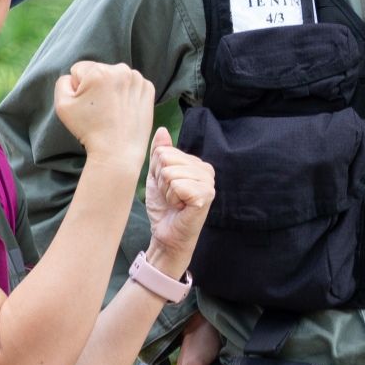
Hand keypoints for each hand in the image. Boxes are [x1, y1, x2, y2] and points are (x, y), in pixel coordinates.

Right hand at [54, 61, 153, 172]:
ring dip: (112, 89)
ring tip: (112, 111)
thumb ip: (63, 82)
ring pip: (116, 77)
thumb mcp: (62, 105)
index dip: (78, 88)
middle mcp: (121, 70)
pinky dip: (127, 94)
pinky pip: (131, 85)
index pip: (79, 69)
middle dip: (96, 86)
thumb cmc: (89, 130)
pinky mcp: (148, 89)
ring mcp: (138, 79)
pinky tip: (124, 110)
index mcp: (99, 71)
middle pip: (99, 71)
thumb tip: (73, 77)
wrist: (117, 152)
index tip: (86, 105)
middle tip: (100, 110)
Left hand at [144, 127, 214, 270]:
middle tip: (170, 196)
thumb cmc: (163, 207)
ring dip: (166, 191)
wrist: (166, 235)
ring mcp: (208, 183)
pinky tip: (180, 207)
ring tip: (175, 202)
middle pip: (166, 160)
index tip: (166, 187)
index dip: (157, 171)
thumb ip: (159, 153)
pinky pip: (177, 185)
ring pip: (170, 173)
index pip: (164, 152)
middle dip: (161, 180)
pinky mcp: (205, 195)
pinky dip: (172, 198)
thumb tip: (162, 129)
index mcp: (196, 163)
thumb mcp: (156, 176)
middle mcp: (206, 170)